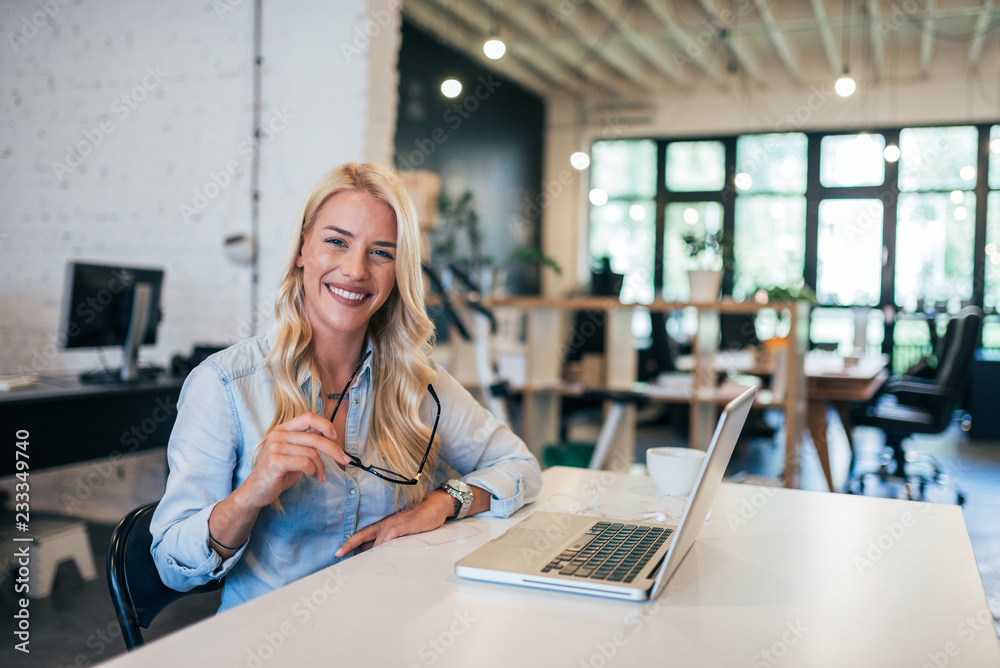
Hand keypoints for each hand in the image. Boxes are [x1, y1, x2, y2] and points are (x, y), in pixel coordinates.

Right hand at [238, 412, 350, 509]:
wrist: (256, 491)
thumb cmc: (279, 472)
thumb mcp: (295, 453)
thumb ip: (307, 443)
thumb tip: (330, 435)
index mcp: (283, 429)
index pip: (309, 417)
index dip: (325, 425)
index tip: (335, 437)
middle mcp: (278, 434)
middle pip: (315, 437)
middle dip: (334, 450)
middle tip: (344, 460)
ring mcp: (276, 447)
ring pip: (312, 453)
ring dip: (321, 467)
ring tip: (319, 475)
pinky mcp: (276, 461)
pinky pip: (305, 463)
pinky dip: (312, 471)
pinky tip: (308, 476)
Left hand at [334, 490, 454, 557]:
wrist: (435, 505)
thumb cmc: (418, 519)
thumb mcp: (401, 529)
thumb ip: (389, 539)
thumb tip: (375, 551)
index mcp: (383, 524)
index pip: (362, 535)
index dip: (349, 543)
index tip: (338, 553)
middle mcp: (386, 523)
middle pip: (365, 536)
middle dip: (352, 547)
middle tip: (342, 558)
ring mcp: (396, 523)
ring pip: (378, 539)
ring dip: (370, 552)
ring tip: (363, 565)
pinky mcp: (406, 524)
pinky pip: (393, 535)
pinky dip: (386, 543)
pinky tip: (382, 551)